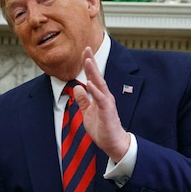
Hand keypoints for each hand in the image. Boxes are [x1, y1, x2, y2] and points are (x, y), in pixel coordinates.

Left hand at [72, 46, 130, 161]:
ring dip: (93, 72)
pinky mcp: (107, 111)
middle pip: (97, 76)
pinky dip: (95, 91)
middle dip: (91, 62)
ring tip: (88, 61)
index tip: (84, 52)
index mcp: (99, 96)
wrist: (113, 143)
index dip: (88, 65)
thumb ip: (83, 100)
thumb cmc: (102, 128)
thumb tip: (78, 88)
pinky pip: (101, 99)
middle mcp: (104, 96)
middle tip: (86, 49)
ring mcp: (107, 103)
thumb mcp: (88, 112)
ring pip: (100, 84)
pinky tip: (89, 83)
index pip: (93, 77)